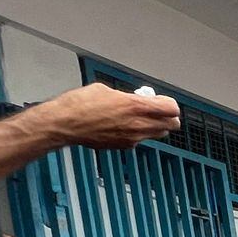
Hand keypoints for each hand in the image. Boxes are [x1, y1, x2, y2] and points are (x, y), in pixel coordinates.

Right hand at [44, 83, 181, 148]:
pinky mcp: (123, 146)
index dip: (169, 104)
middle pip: (171, 125)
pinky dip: (138, 133)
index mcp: (136, 106)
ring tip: (140, 117)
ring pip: (157, 134)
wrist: (65, 123)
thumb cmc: (80, 104)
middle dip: (167, 117)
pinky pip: (139, 139)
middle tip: (158, 110)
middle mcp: (138, 125)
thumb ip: (128, 97)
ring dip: (154, 126)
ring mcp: (132, 138)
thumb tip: (135, 99)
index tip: (162, 101)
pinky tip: (124, 125)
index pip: (171, 109)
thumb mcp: (107, 90)